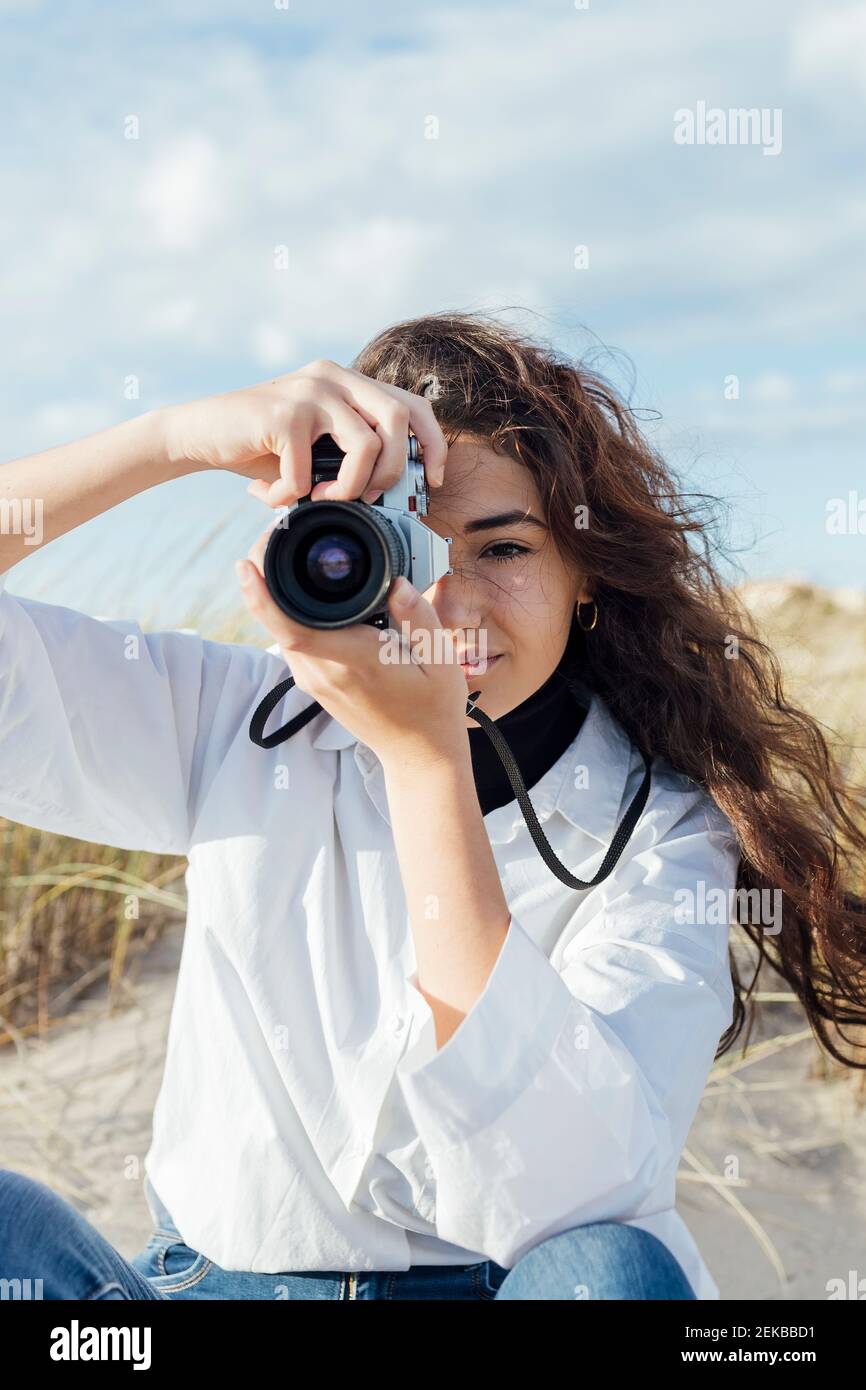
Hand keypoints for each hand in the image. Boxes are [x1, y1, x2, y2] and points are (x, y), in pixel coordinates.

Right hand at [158, 358, 447, 503]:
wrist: (201, 433)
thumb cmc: (263, 447)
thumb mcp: (318, 445)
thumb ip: (353, 451)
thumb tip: (398, 491)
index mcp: (348, 381)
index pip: (413, 404)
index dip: (434, 443)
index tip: (432, 480)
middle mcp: (333, 376)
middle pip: (399, 418)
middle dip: (395, 469)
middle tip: (369, 497)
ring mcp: (310, 390)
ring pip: (366, 445)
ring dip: (349, 488)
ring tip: (318, 498)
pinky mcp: (284, 413)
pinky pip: (309, 471)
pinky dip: (291, 495)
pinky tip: (272, 495)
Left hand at [235, 539, 470, 770]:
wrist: (419, 755)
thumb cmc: (433, 707)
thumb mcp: (441, 660)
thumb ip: (419, 618)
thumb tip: (398, 583)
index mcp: (355, 661)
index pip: (294, 629)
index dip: (262, 597)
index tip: (246, 565)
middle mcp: (325, 673)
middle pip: (275, 622)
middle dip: (261, 577)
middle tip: (273, 533)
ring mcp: (314, 681)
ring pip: (278, 630)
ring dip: (270, 593)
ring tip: (283, 549)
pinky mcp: (313, 683)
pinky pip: (289, 640)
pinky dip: (283, 611)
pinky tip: (295, 587)